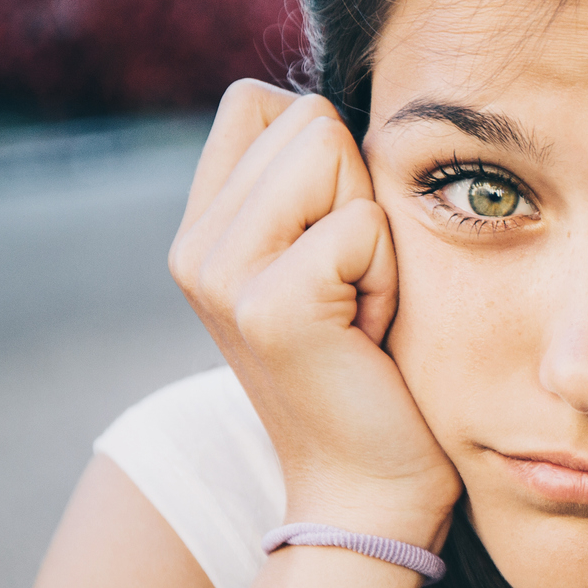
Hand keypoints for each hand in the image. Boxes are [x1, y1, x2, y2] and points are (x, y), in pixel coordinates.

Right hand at [169, 81, 458, 547]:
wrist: (371, 485)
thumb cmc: (375, 367)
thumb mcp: (332, 259)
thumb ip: (314, 185)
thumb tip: (347, 104)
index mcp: (204, 228)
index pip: (261, 102)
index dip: (329, 154)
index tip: (341, 246)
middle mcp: (196, 246)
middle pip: (309, 120)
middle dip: (361, 196)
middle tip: (357, 287)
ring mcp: (222, 274)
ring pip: (334, 156)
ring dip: (379, 234)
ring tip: (362, 306)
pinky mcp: (272, 305)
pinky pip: (364, 223)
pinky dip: (391, 275)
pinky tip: (371, 333)